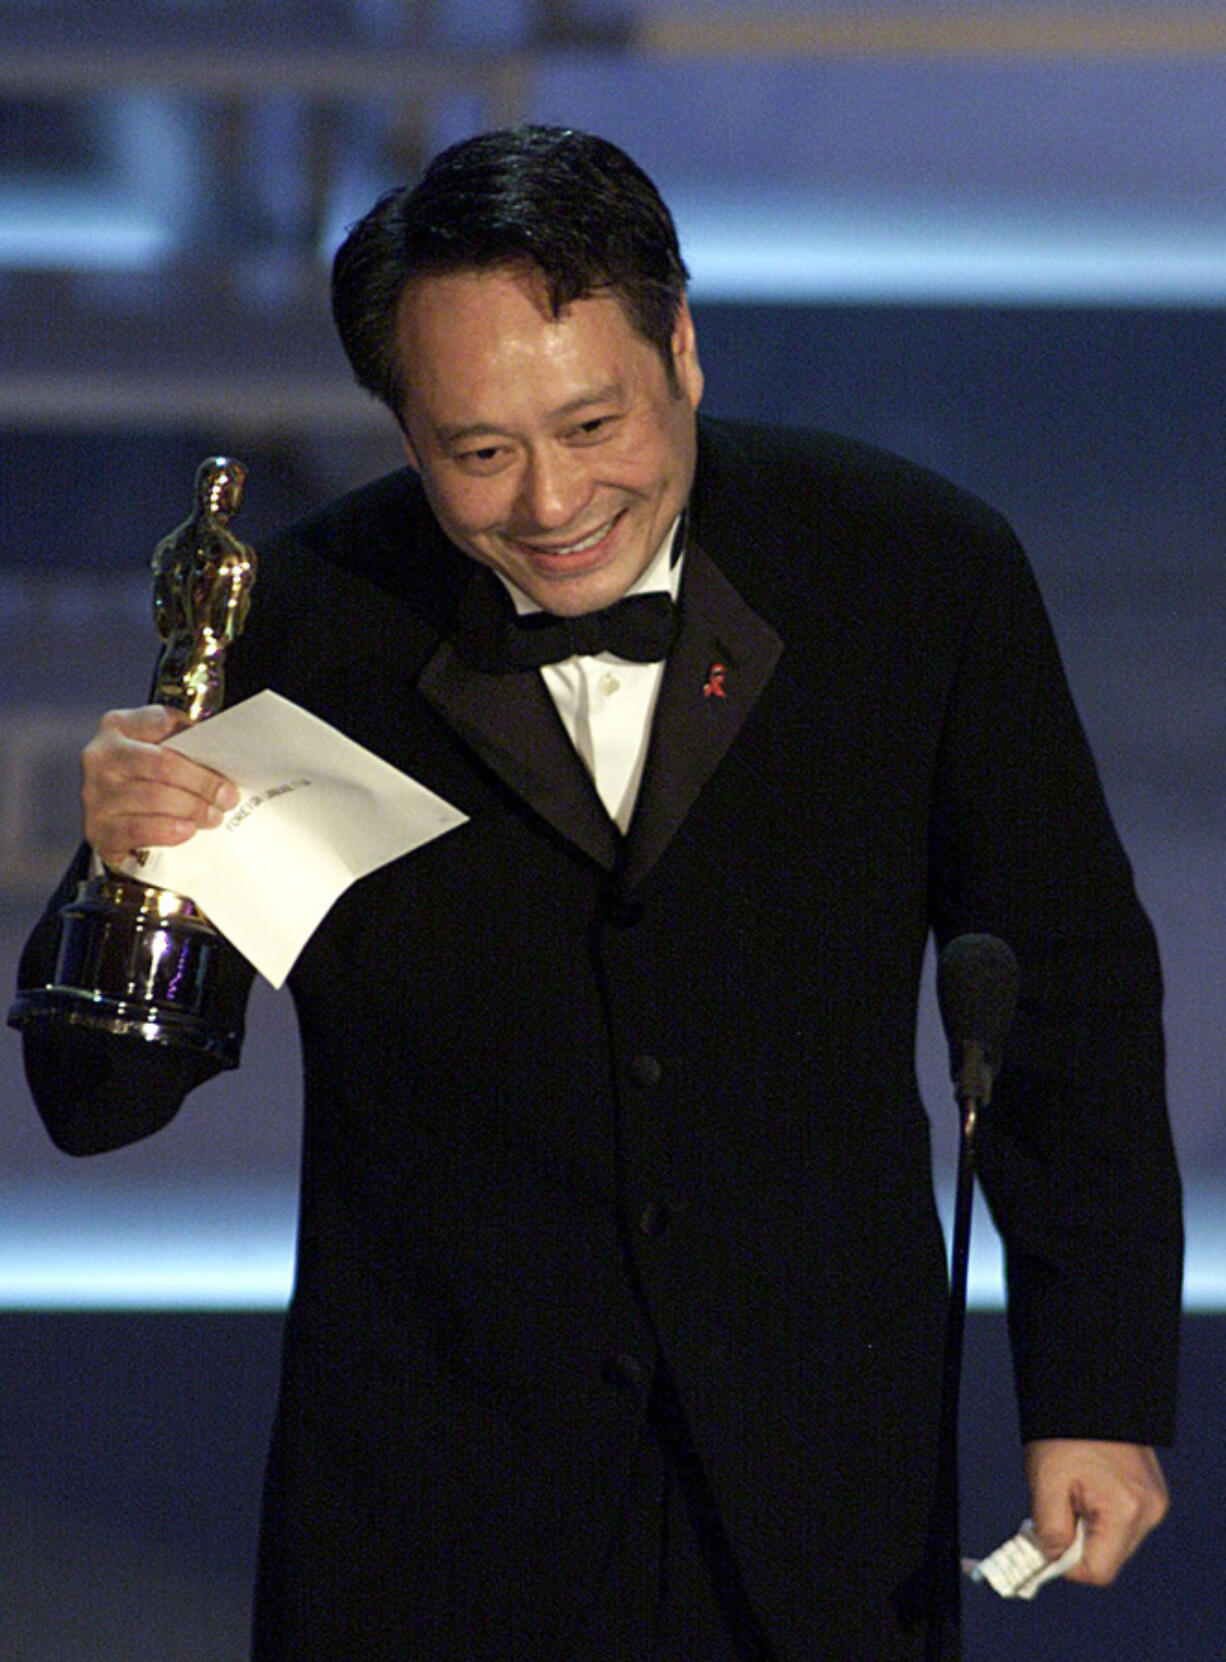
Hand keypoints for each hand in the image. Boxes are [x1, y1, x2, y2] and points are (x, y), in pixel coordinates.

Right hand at [81, 704, 238, 866]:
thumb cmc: (146, 779)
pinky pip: (139, 830)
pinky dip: (169, 830)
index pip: (162, 722)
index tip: (226, 758)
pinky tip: (188, 830)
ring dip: (192, 809)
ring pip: (154, 798)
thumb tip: (225, 751)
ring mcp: (95, 794)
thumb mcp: (159, 749)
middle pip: (161, 764)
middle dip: (202, 782)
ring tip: (214, 816)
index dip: (197, 740)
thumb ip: (184, 742)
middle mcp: (101, 757)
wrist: (115, 820)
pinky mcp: (98, 829)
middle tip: (228, 797)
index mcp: (118, 727)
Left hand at [1024, 1439, 1168, 1585]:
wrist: (1087, 1389)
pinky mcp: (1151, 1492)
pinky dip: (1101, 1512)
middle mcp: (1149, 1511)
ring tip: (1072, 1489)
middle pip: (1109, 1558)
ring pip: (1115, 1541)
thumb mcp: (1046, 1483)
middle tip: (1056, 1507)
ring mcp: (1154, 1501)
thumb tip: (1051, 1562)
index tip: (1046, 1542)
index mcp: (1126, 1511)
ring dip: (1089, 1527)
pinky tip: (1087, 1485)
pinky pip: (1123, 1520)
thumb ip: (1049, 1532)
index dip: (1067, 1564)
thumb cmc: (1063, 1431)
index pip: (1098, 1571)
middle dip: (1078, 1542)